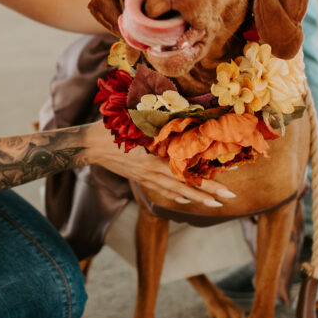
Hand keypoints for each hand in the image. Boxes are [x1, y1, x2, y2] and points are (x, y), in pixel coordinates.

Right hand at [86, 122, 235, 208]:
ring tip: (214, 203)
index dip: (205, 182)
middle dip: (207, 194)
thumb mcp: (133, 122)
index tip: (225, 188)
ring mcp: (145, 178)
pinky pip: (162, 190)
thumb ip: (155, 120)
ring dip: (195, 197)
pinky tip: (185, 199)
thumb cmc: (110, 130)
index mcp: (152, 161)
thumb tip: (179, 114)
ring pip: (174, 191)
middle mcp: (151, 173)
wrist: (88, 146)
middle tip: (228, 199)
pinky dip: (176, 194)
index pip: (185, 176)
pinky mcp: (140, 178)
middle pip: (184, 187)